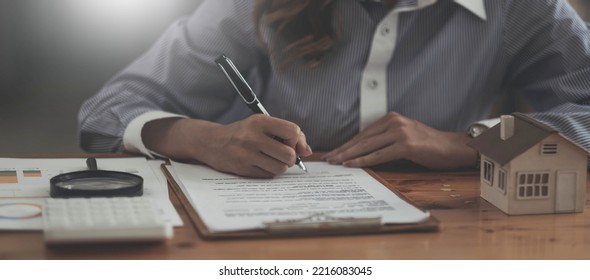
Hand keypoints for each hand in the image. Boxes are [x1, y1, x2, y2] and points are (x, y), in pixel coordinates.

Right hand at [142, 115, 311, 177]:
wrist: (211, 142)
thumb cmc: (243, 133)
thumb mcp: (262, 125)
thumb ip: (287, 134)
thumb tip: (308, 151)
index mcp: (260, 121)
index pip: (293, 131)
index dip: (297, 140)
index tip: (292, 144)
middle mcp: (252, 137)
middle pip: (289, 154)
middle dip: (291, 158)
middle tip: (282, 155)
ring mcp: (246, 154)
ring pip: (280, 168)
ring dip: (280, 166)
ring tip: (271, 160)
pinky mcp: (242, 168)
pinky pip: (268, 175)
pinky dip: (269, 172)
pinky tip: (260, 164)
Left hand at [322, 112, 476, 169]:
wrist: (453, 147)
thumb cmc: (429, 146)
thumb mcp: (405, 137)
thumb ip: (386, 140)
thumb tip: (365, 152)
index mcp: (391, 119)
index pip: (364, 133)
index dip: (347, 144)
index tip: (334, 152)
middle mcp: (393, 122)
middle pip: (362, 139)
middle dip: (343, 149)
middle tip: (328, 158)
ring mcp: (400, 132)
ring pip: (367, 146)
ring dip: (348, 155)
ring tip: (335, 162)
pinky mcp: (406, 145)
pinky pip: (379, 155)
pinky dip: (363, 161)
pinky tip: (351, 164)